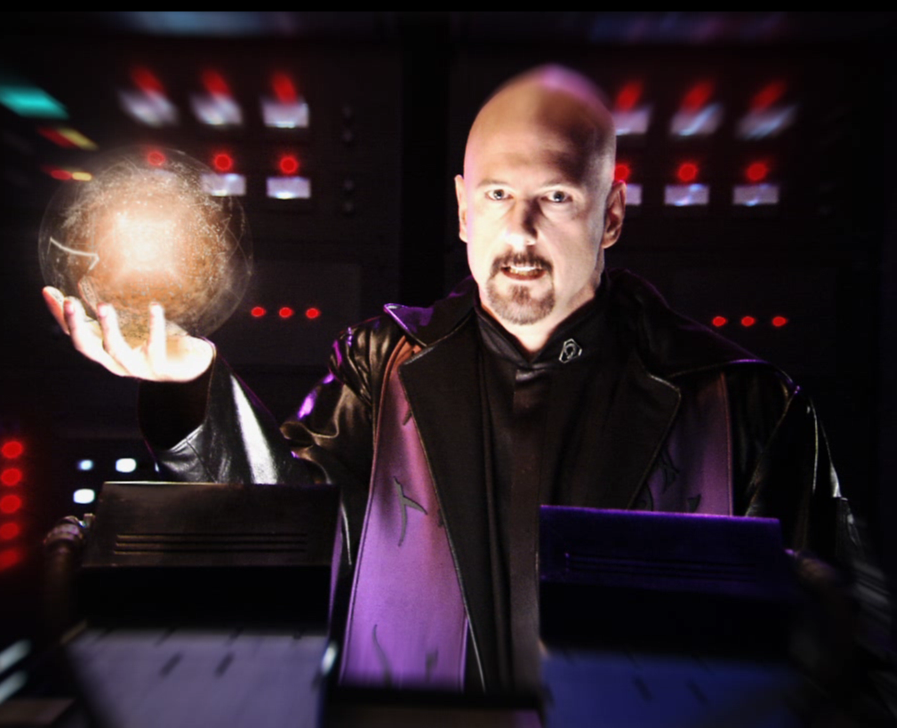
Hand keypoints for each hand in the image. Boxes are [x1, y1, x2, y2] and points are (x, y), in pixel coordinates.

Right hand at [42, 286, 213, 381]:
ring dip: (107, 328)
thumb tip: (58, 288)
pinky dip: (154, 327)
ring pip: (116, 350)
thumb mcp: (127, 325)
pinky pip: (155, 348)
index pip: (76, 335)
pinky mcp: (160, 368)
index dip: (61, 317)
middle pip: (87, 347)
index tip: (50, 291)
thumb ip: (101, 311)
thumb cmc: (153, 341)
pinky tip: (154, 307)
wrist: (190, 363)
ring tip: (103, 305)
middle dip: (75, 326)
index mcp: (104, 351)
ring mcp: (137, 367)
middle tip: (69, 302)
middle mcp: (115, 362)